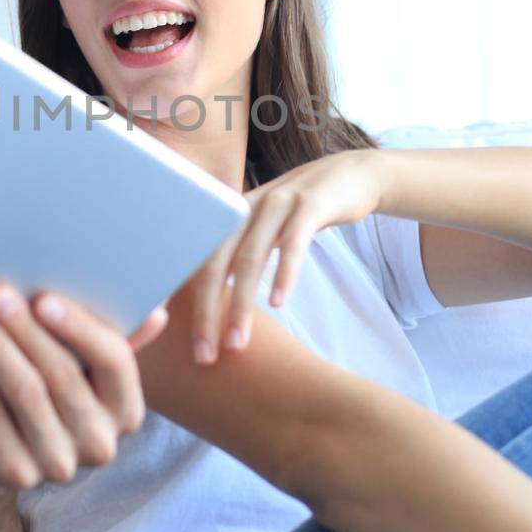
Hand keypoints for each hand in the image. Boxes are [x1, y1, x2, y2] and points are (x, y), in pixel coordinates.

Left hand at [0, 283, 165, 490]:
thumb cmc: (31, 387)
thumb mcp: (71, 361)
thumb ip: (108, 337)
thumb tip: (158, 310)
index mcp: (126, 411)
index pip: (115, 362)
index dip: (80, 328)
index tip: (43, 296)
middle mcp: (100, 444)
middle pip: (63, 375)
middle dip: (24, 327)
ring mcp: (58, 465)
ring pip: (24, 391)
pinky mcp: (14, 474)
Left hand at [189, 150, 387, 362]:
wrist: (352, 174)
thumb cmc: (302, 211)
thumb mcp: (265, 228)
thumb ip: (238, 254)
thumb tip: (209, 297)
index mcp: (229, 216)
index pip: (197, 260)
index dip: (182, 300)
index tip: (180, 338)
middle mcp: (246, 207)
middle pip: (215, 263)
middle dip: (207, 313)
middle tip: (205, 356)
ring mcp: (277, 203)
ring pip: (250, 258)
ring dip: (241, 305)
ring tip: (237, 343)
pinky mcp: (310, 205)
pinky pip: (292, 243)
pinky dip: (283, 274)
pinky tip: (277, 303)